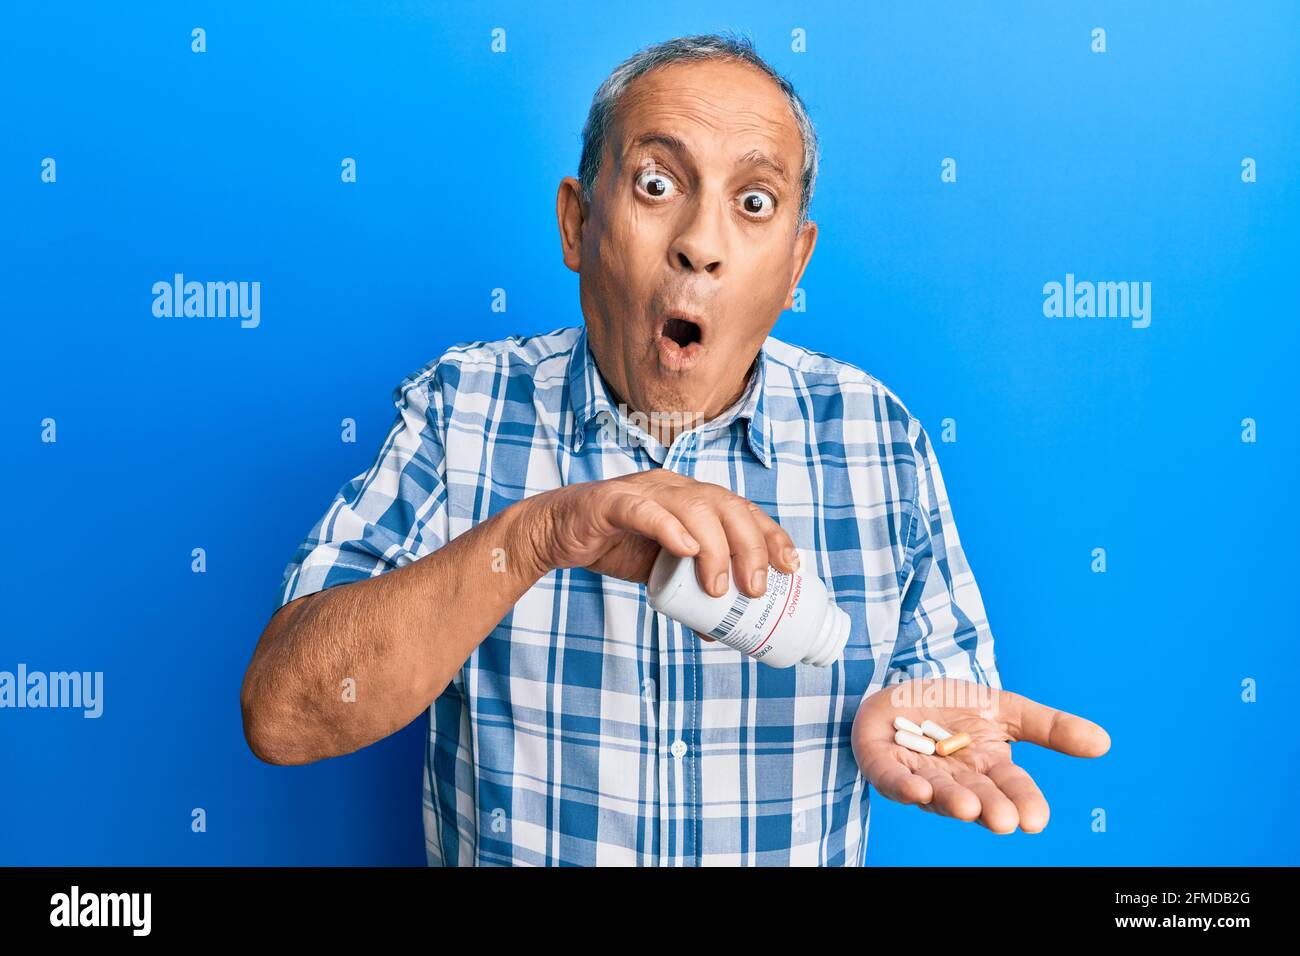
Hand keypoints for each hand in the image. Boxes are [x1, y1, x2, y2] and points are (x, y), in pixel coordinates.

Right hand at [520, 471, 800, 610]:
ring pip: (692, 506)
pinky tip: (686, 549)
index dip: (771, 535)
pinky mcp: (611, 502)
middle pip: (726, 505)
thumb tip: (721, 633)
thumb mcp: (661, 573)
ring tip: (720, 588)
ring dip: (714, 546)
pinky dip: (669, 527)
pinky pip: (644, 509)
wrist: (555, 534)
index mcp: (693, 500)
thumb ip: (690, 593)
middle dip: (750, 545)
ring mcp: (643, 490)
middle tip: (756, 588)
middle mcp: (674, 488)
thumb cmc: (614, 545)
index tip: (792, 568)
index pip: (743, 510)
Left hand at [851, 678, 1109, 832]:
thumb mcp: (1005, 708)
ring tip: (967, 808)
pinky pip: (892, 780)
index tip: (1036, 819)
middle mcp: (956, 779)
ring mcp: (918, 774)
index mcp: (988, 768)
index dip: (1023, 802)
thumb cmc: (955, 707)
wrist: (901, 691)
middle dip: (989, 808)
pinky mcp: (883, 764)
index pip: (1011, 788)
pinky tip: (917, 791)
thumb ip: (1050, 726)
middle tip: (1005, 821)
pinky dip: (903, 787)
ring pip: (937, 792)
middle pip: (976, 796)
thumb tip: (1104, 743)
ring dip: (951, 801)